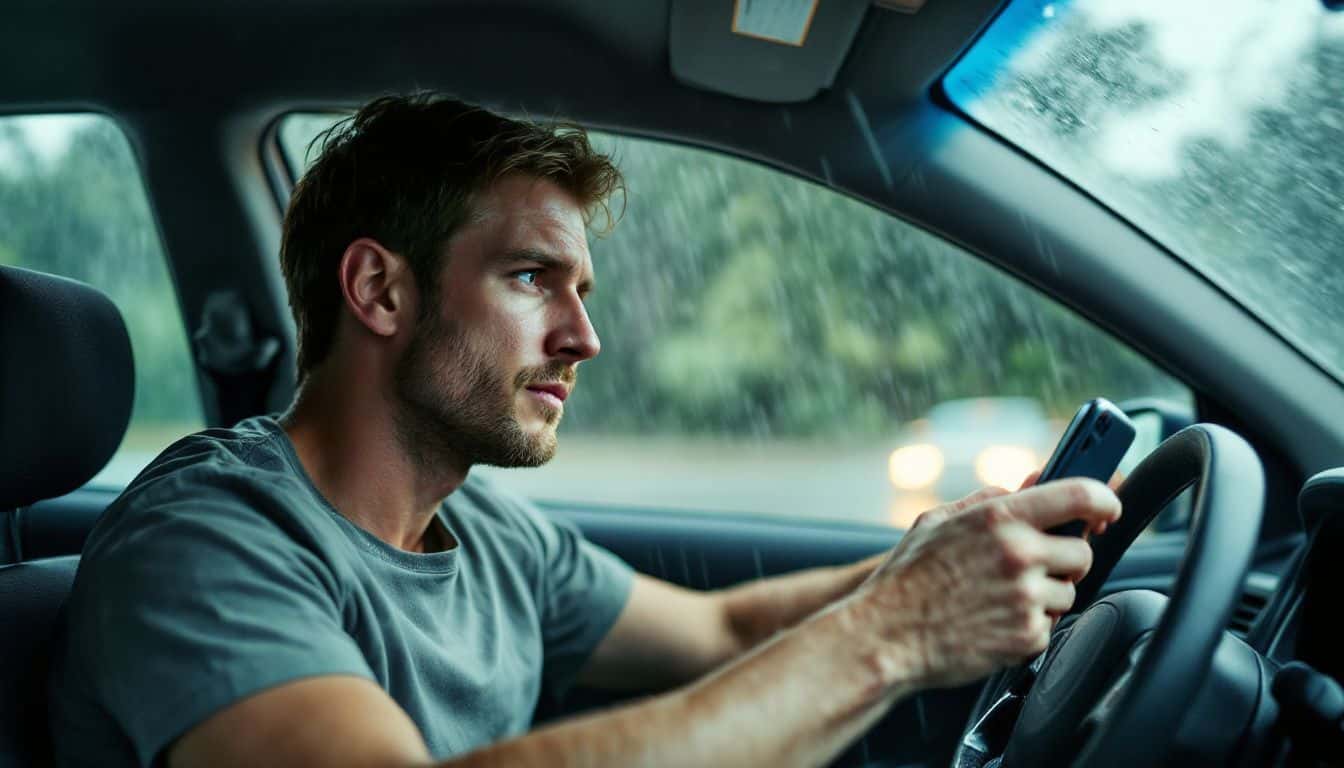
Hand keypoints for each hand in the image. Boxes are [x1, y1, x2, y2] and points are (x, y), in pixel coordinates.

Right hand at [851, 478, 1120, 688]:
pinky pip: (1050, 626)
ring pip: (1069, 592)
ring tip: (1003, 597)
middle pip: (1083, 552)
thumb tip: (1029, 486)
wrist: (886, 635)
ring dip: (1046, 595)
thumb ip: (988, 499)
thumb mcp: (937, 520)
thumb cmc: (906, 577)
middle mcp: (1018, 554)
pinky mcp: (1027, 637)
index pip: (1080, 495)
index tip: (1107, 509)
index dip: (1104, 500)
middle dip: (1064, 559)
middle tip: (1034, 566)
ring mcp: (1026, 598)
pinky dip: (1029, 625)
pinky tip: (995, 620)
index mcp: (999, 518)